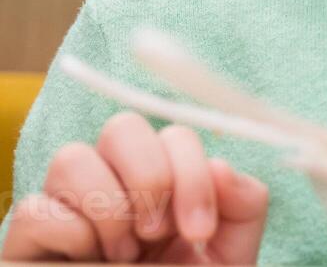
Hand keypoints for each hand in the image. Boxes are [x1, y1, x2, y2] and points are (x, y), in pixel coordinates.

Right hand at [2, 111, 268, 262]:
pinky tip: (86, 262)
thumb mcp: (229, 258)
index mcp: (163, 188)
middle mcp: (113, 189)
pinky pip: (35, 209)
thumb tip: (221, 165)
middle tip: (157, 233)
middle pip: (122, 127)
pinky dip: (70, 235)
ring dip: (109, 208)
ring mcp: (67, 212)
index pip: (173, 135)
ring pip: (71, 157)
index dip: (192, 173)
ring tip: (123, 255)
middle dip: (150, 175)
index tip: (199, 231)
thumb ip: (243, 207)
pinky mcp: (27, 243)